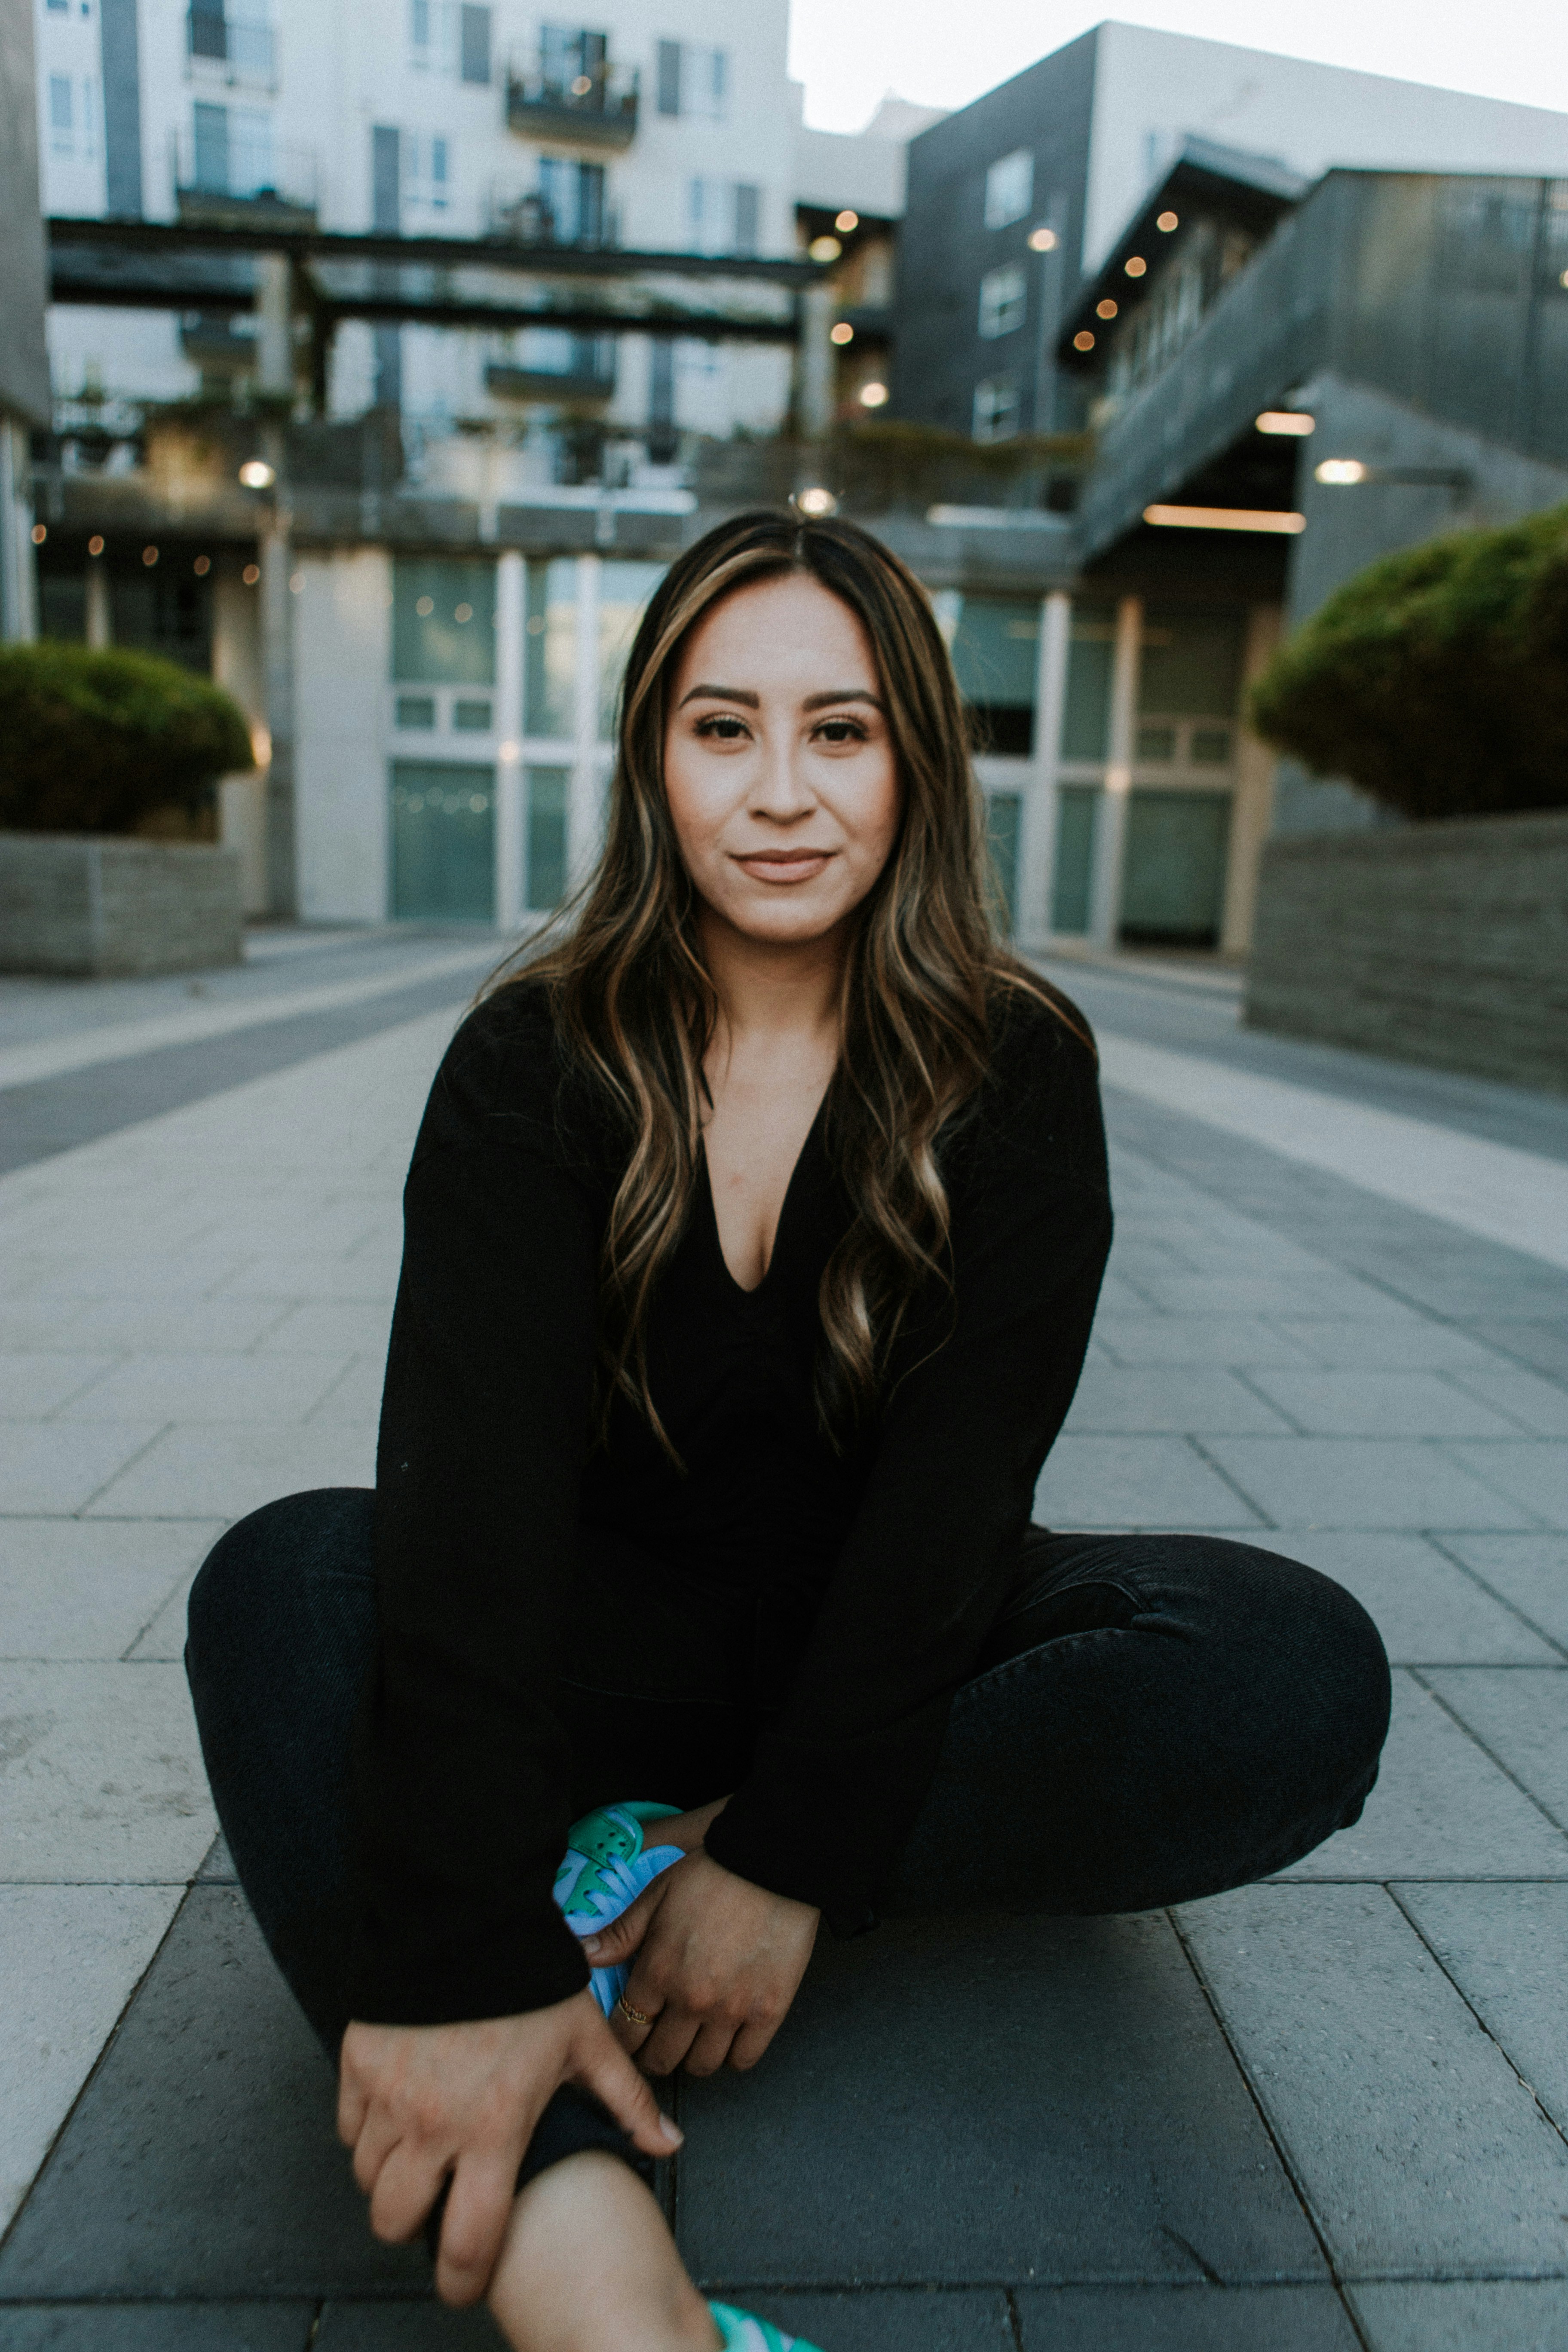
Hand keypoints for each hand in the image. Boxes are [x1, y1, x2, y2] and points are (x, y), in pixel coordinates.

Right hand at [337, 1992, 680, 2306]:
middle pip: (395, 2222)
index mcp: (493, 2132)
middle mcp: (432, 2127)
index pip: (467, 2244)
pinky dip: (367, 2133)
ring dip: (389, 2179)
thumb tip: (670, 2143)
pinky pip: (348, 2129)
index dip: (463, 2281)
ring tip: (420, 2156)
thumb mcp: (586, 2040)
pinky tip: (397, 2114)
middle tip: (436, 2209)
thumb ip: (625, 2100)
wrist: (466, 1915)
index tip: (466, 2284)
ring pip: (366, 2179)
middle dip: (413, 2228)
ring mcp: (388, 2098)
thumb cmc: (533, 1980)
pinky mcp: (357, 2067)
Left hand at [583, 1847, 818, 2077]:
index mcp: (658, 1972)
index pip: (626, 2032)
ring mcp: (731, 2010)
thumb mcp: (656, 1896)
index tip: (628, 2035)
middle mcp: (691, 2000)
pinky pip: (744, 2059)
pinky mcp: (769, 2011)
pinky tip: (728, 2038)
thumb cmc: (711, 1874)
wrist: (770, 1863)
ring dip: (692, 2059)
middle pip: (661, 2059)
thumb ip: (621, 1933)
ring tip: (692, 2041)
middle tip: (657, 2043)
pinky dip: (733, 2056)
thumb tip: (584, 1955)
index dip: (622, 2041)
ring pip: (702, 2066)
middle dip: (652, 2056)